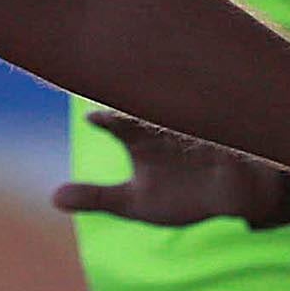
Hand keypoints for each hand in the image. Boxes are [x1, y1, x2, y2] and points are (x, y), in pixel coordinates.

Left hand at [49, 112, 289, 229]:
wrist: (235, 199)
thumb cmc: (184, 194)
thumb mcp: (136, 202)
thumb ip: (97, 198)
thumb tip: (53, 198)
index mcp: (139, 137)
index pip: (116, 122)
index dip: (107, 120)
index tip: (95, 119)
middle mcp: (164, 127)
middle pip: (146, 105)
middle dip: (136, 95)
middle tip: (123, 88)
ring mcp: (196, 130)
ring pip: (181, 111)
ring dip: (174, 105)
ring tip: (163, 104)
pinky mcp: (227, 138)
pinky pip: (218, 127)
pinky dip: (212, 128)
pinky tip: (209, 130)